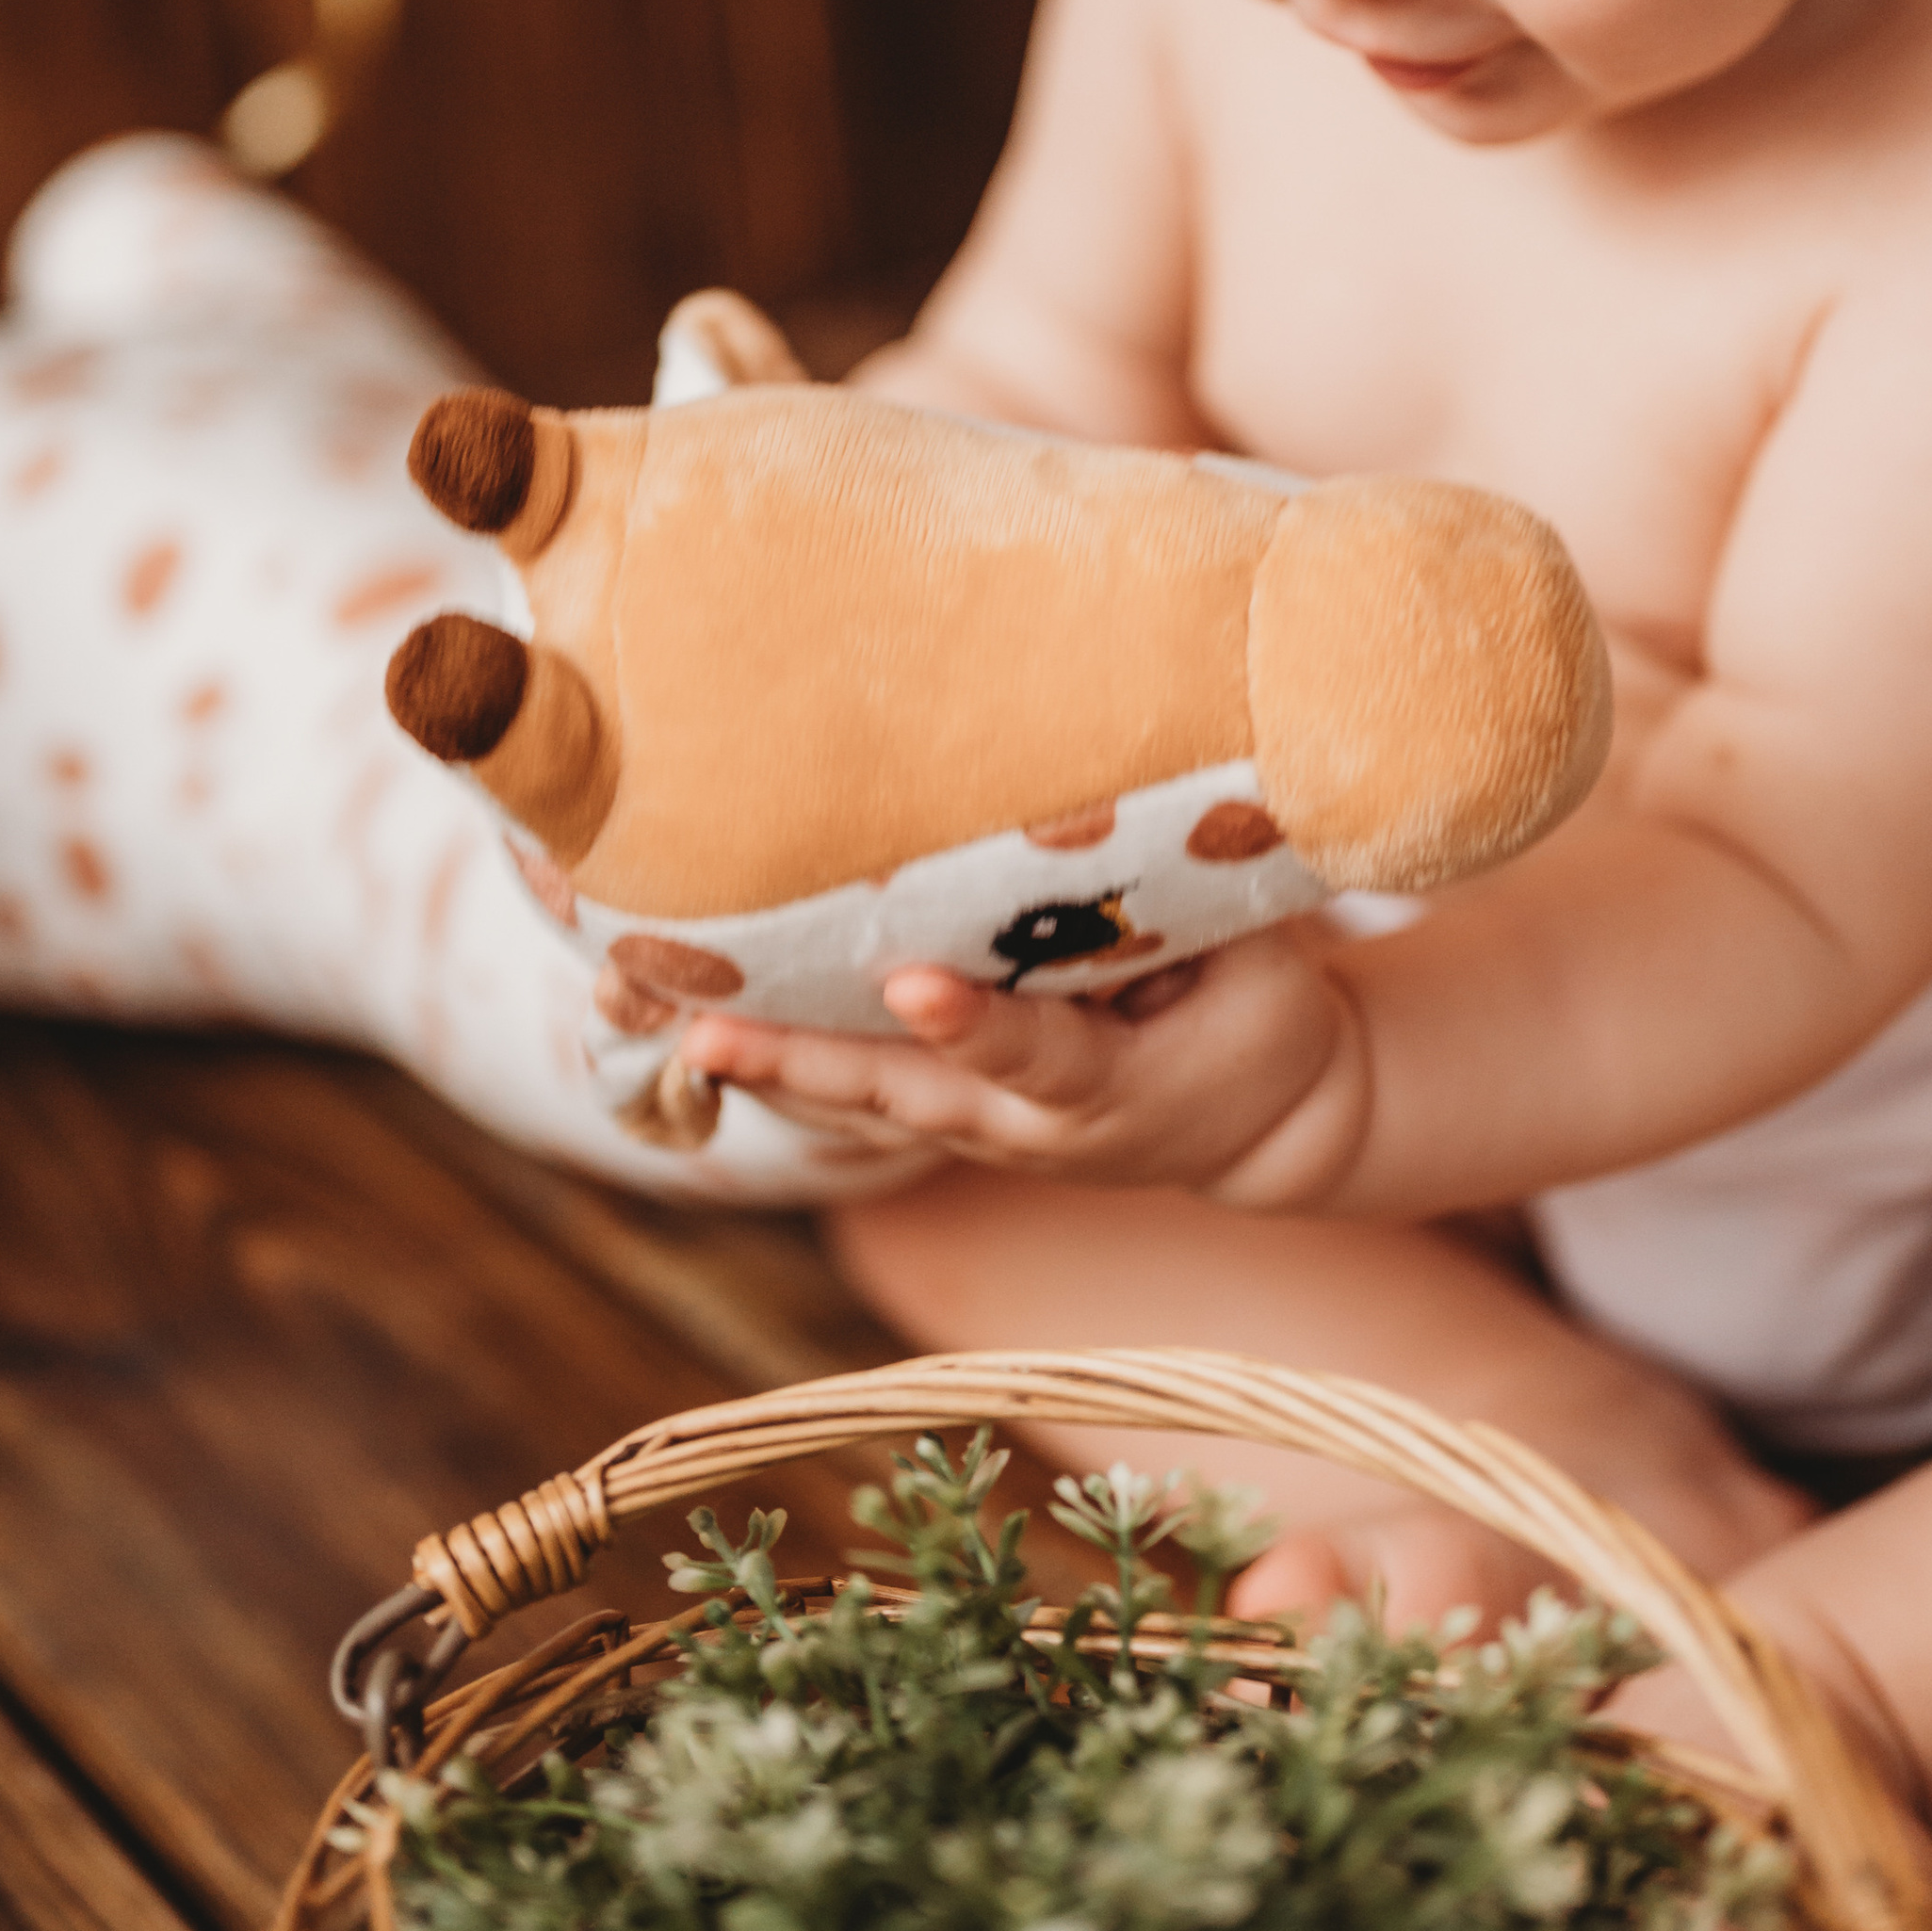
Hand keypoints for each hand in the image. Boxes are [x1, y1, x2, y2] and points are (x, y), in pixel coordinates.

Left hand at [675, 921, 1370, 1206]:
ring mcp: (980, 1131)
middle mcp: (1026, 1125)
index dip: (974, 1026)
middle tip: (708, 1035)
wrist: (1261, 1125)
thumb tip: (1139, 799)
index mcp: (1111, 1086)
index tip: (910, 987)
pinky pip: (856, 1100)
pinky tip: (692, 1034)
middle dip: (806, 1064)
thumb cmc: (1263, 1021)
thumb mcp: (1264, 969)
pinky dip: (780, 1071)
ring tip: (667, 1028)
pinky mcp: (955, 1118)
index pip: (1034, 1053)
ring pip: (861, 1106)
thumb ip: (1191, 907)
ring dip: (766, 1070)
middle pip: (902, 1096)